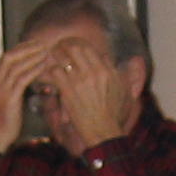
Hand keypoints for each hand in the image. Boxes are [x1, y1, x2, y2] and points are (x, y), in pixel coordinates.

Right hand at [0, 37, 54, 152]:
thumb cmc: (4, 118)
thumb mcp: (7, 96)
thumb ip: (14, 84)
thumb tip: (29, 73)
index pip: (6, 56)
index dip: (21, 48)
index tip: (35, 43)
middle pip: (10, 57)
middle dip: (27, 48)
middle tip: (42, 43)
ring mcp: (0, 90)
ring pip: (17, 66)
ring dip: (33, 57)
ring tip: (46, 52)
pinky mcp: (9, 99)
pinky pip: (22, 80)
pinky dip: (33, 71)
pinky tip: (43, 66)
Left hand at [45, 34, 130, 155]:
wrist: (103, 131)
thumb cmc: (115, 114)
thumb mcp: (127, 92)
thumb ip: (126, 74)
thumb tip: (127, 60)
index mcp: (107, 71)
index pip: (91, 48)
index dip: (80, 45)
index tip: (73, 45)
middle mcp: (94, 72)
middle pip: (77, 47)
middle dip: (66, 45)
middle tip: (59, 47)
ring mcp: (80, 81)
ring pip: (63, 57)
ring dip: (56, 55)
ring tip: (51, 56)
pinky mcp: (68, 91)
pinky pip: (54, 72)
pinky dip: (49, 70)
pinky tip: (47, 72)